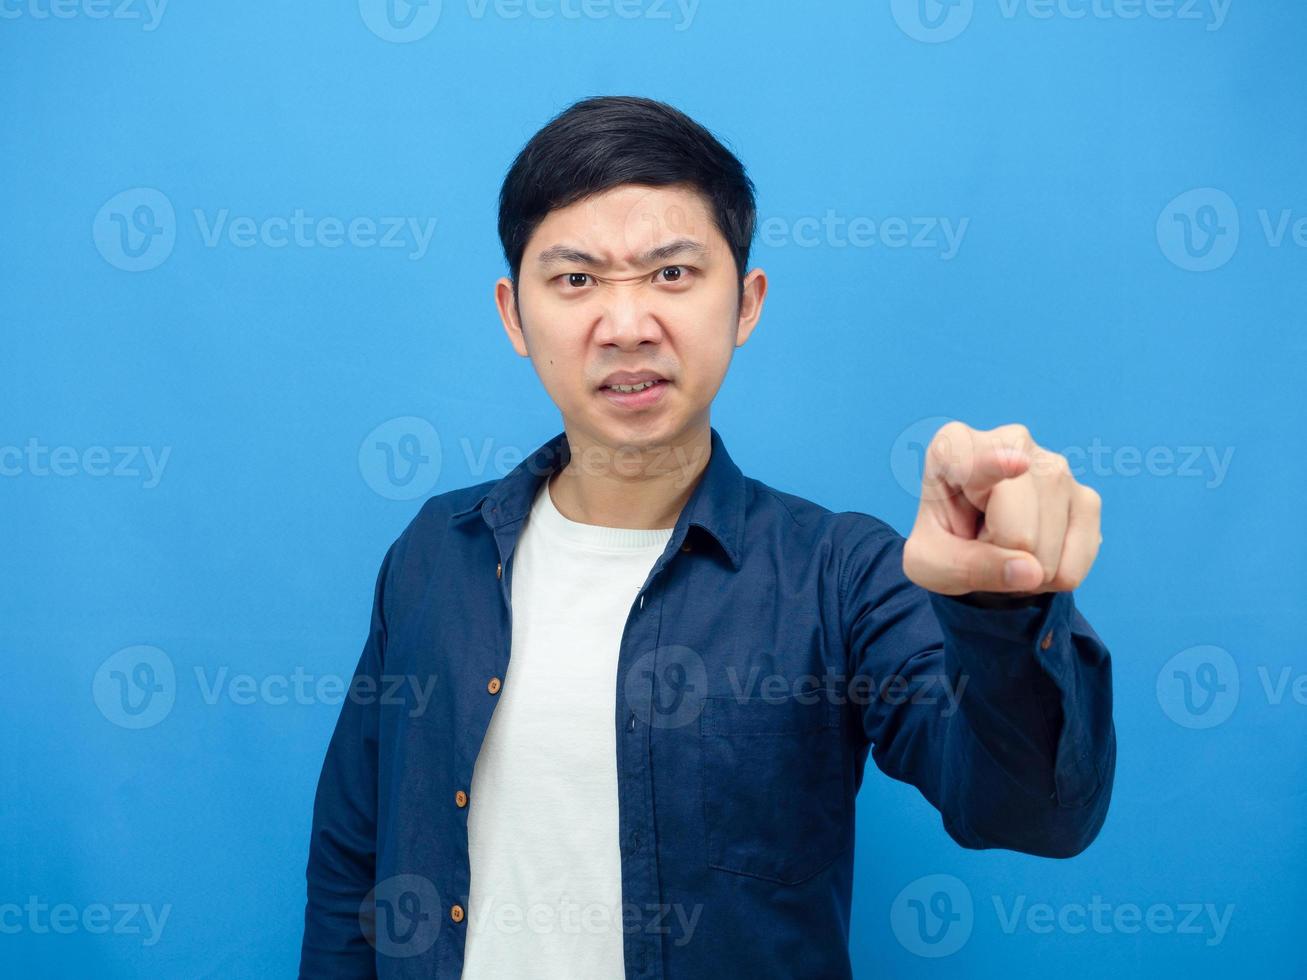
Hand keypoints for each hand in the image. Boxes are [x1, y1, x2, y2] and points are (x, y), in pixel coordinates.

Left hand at [902, 421, 1102, 596]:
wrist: (974, 542)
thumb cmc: (943, 542)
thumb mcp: (931, 563)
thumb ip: (968, 567)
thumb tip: (1032, 572)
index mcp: (955, 448)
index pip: (981, 463)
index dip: (997, 466)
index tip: (1017, 463)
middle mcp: (1013, 442)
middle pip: (1019, 534)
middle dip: (998, 556)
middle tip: (980, 538)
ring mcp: (1056, 466)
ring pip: (1047, 553)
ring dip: (1024, 567)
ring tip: (1004, 541)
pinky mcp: (1087, 496)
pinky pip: (1075, 564)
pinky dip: (1052, 575)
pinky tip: (1034, 549)